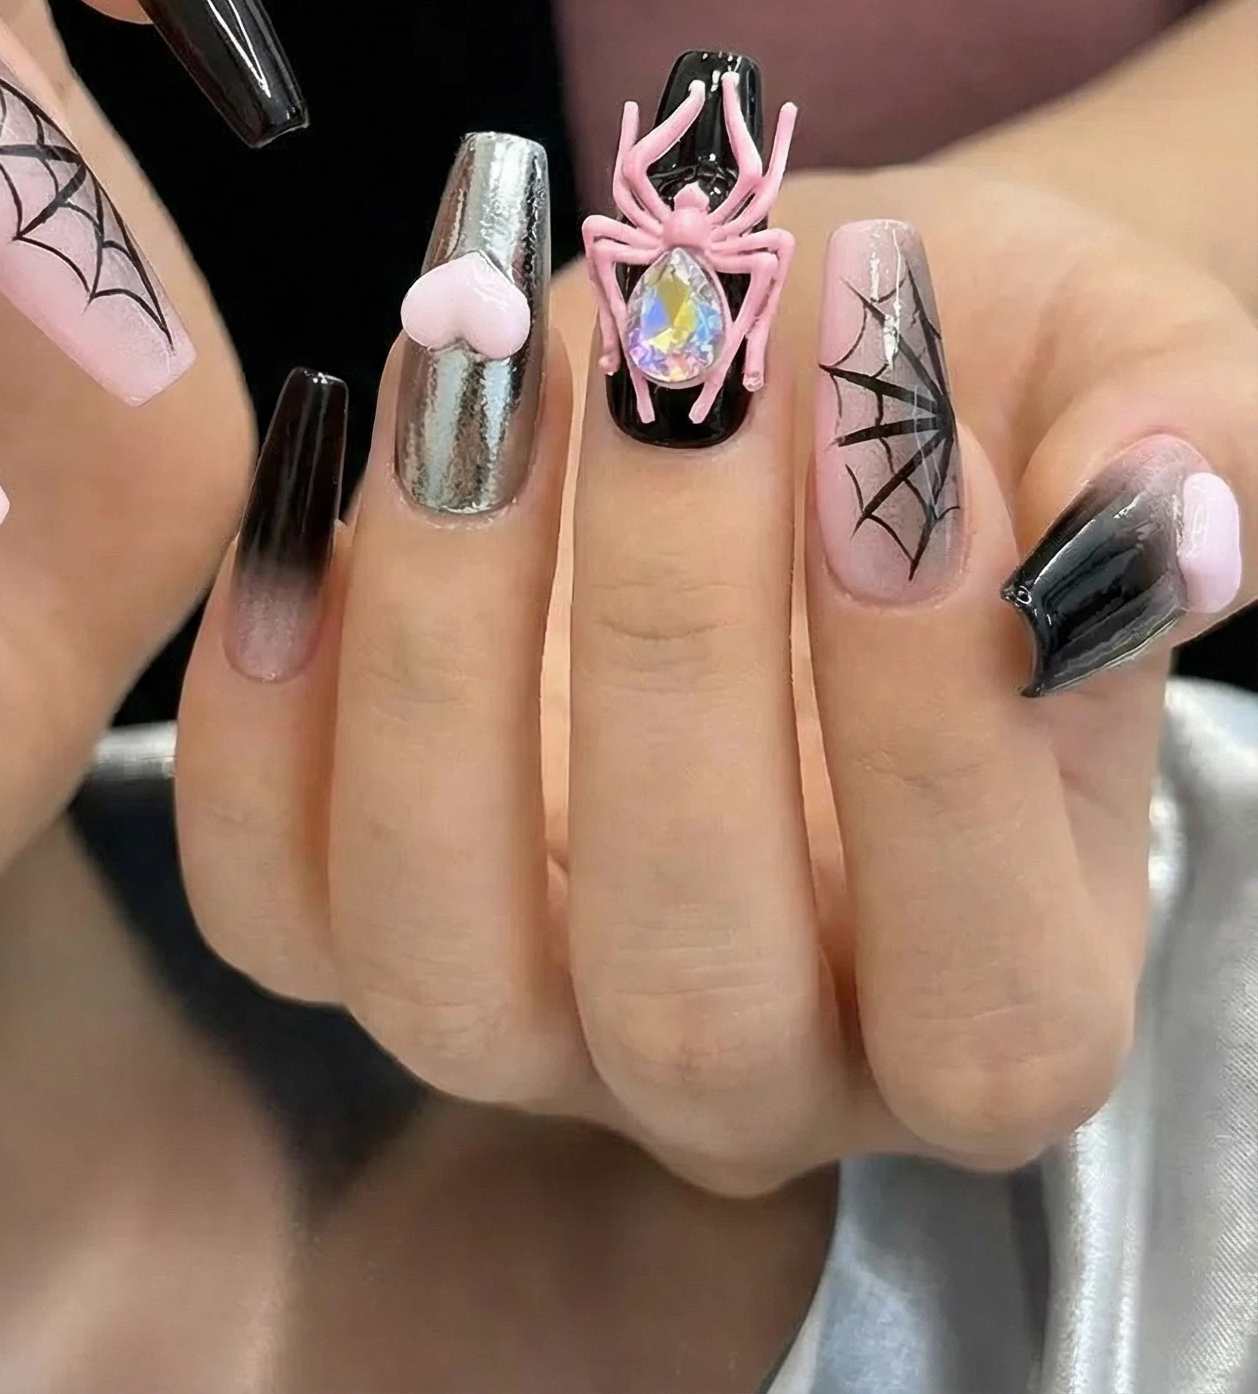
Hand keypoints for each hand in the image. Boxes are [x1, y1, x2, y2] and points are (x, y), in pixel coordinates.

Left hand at [177, 138, 1254, 1192]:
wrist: (784, 374)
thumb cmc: (964, 391)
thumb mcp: (1123, 378)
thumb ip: (1180, 451)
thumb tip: (1157, 521)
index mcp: (996, 1002)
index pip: (982, 991)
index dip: (934, 730)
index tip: (905, 448)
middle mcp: (748, 1063)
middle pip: (687, 983)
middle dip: (677, 639)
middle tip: (682, 359)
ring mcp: (518, 1014)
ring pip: (435, 942)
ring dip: (444, 636)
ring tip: (484, 364)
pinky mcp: (341, 918)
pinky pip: (256, 882)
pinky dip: (258, 687)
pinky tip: (327, 451)